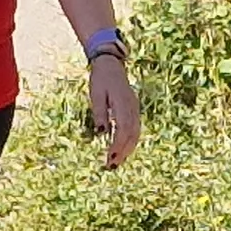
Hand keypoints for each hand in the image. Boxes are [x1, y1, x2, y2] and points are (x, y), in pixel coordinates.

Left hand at [85, 53, 141, 168]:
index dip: (118, 146)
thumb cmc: (100, 79)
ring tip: (116, 162)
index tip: (110, 159)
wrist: (110, 64)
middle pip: (131, 134)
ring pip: (135, 133)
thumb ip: (99, 112)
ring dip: (127, 149)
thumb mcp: (96, 94)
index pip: (123, 130)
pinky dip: (130, 141)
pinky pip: (135, 128)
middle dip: (123, 152)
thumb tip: (102, 133)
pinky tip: (121, 150)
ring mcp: (135, 108)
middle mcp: (132, 107)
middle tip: (112, 167)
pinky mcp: (133, 109)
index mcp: (122, 103)